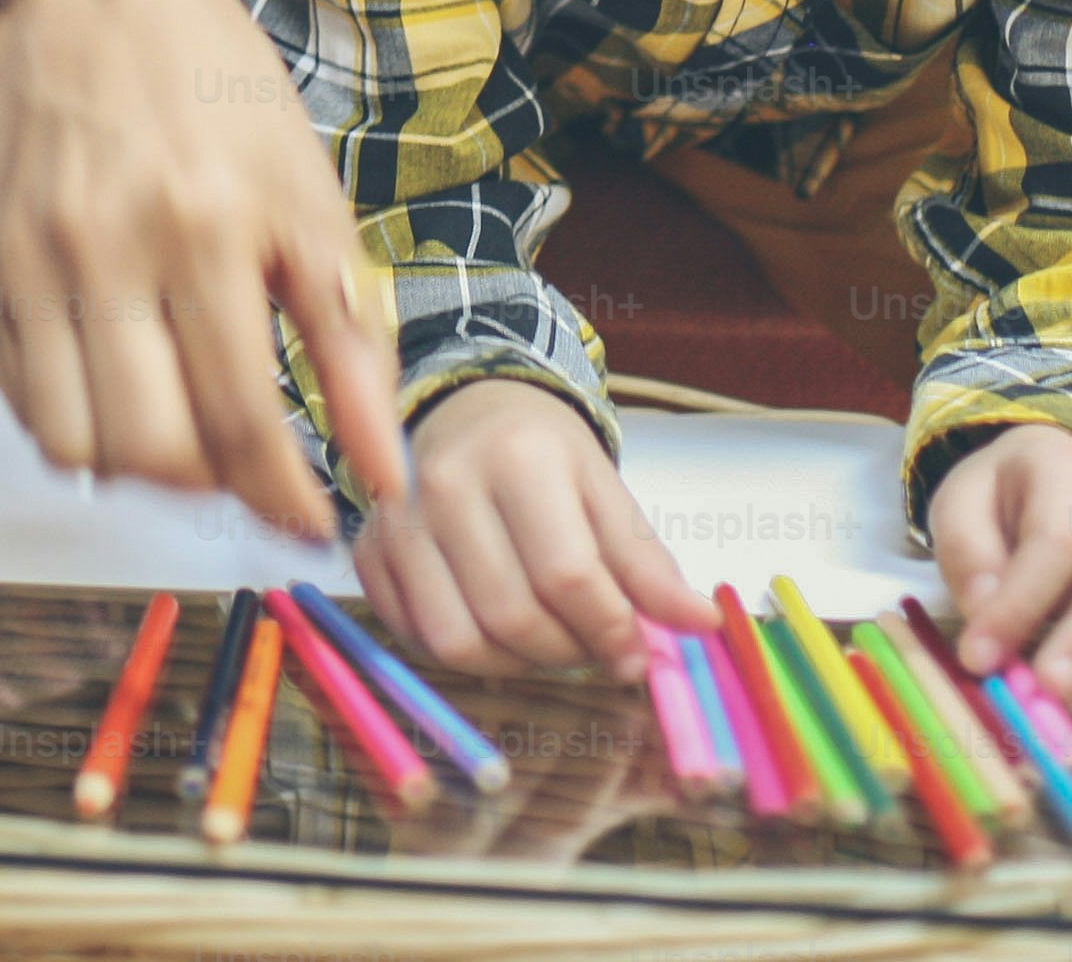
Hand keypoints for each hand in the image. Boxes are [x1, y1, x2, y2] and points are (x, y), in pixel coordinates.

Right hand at [0, 0, 407, 540]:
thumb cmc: (212, 87)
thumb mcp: (307, 193)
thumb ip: (348, 338)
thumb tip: (385, 469)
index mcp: (207, 225)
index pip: (241, 417)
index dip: (283, 496)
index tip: (315, 525)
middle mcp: (110, 250)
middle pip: (151, 449)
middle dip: (213, 489)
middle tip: (249, 468)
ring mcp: (34, 264)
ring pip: (75, 445)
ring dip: (138, 471)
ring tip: (184, 435)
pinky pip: (23, 404)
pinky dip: (75, 431)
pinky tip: (123, 397)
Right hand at [357, 377, 716, 680]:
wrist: (465, 409)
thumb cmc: (542, 452)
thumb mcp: (605, 490)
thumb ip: (648, 563)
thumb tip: (701, 625)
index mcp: (519, 459)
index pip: (568, 576)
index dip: (611, 631)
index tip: (637, 654)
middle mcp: (446, 485)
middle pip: (513, 616)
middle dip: (567, 653)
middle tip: (592, 647)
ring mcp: (397, 520)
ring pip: (457, 640)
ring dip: (514, 663)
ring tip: (544, 638)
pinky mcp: (370, 551)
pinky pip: (416, 637)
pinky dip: (464, 652)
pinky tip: (493, 626)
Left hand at [927, 423, 1071, 712]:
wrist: (1049, 481)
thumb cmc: (1001, 501)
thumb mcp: (961, 506)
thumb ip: (968, 553)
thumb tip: (987, 613)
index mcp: (1069, 470)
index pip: (1059, 537)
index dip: (1022, 602)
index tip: (981, 656)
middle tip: (1047, 689)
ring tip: (1067, 700)